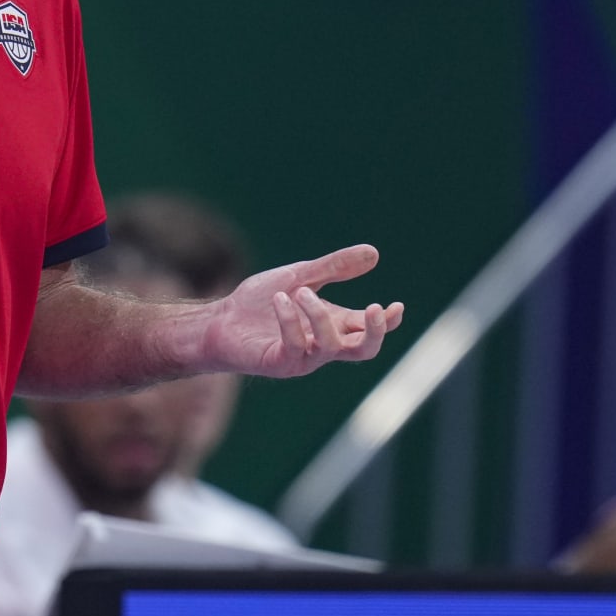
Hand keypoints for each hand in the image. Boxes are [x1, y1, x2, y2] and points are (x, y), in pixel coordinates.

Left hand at [202, 245, 402, 378]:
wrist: (219, 319)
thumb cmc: (259, 303)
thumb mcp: (300, 276)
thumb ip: (334, 267)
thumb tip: (374, 253)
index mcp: (332, 323)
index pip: (367, 327)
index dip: (386, 321)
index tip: (396, 306)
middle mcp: (322, 344)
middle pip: (363, 350)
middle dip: (374, 333)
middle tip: (374, 309)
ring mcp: (303, 357)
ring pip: (330, 346)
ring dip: (318, 315)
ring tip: (300, 291)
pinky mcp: (279, 362)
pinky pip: (295, 345)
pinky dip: (290, 320)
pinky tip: (280, 299)